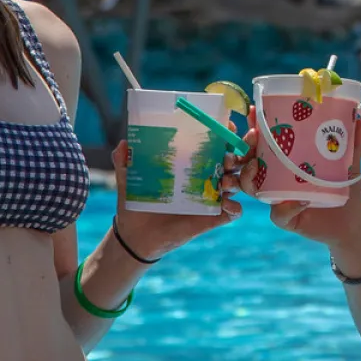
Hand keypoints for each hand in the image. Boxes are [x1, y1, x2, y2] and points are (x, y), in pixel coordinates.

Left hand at [107, 140, 247, 259]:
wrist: (136, 235)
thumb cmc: (137, 202)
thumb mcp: (128, 180)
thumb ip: (124, 162)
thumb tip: (123, 144)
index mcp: (190, 163)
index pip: (213, 143)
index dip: (224, 132)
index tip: (226, 124)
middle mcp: (205, 177)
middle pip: (232, 161)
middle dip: (237, 155)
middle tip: (228, 157)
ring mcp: (211, 197)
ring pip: (237, 183)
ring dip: (236, 179)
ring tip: (224, 182)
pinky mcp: (212, 218)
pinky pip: (233, 212)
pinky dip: (235, 207)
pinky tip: (224, 204)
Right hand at [240, 126, 360, 255]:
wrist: (353, 222)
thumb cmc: (347, 190)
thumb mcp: (350, 164)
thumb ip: (353, 144)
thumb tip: (359, 119)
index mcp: (288, 162)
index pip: (265, 143)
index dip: (255, 128)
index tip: (252, 112)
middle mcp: (278, 179)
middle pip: (251, 162)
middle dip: (246, 148)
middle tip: (253, 135)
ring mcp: (279, 199)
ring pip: (252, 188)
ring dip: (248, 177)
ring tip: (256, 166)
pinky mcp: (286, 219)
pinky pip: (278, 215)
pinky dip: (287, 208)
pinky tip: (302, 201)